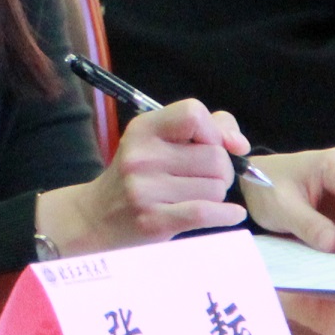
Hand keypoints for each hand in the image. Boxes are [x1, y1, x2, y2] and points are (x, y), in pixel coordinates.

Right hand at [43, 98, 247, 252]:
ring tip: (195, 197)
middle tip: (203, 179)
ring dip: (215, 195)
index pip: (194, 114)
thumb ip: (206, 129)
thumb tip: (239, 144)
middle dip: (221, 171)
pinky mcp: (153, 221)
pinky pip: (206, 212)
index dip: (214, 131)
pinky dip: (227, 215)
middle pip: (216, 157)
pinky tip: (231, 214)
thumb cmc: (137, 176)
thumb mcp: (159, 141)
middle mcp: (142, 156)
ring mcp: (145, 189)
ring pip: (216, 188)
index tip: (214, 146)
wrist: (96, 218)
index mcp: (143, 129)